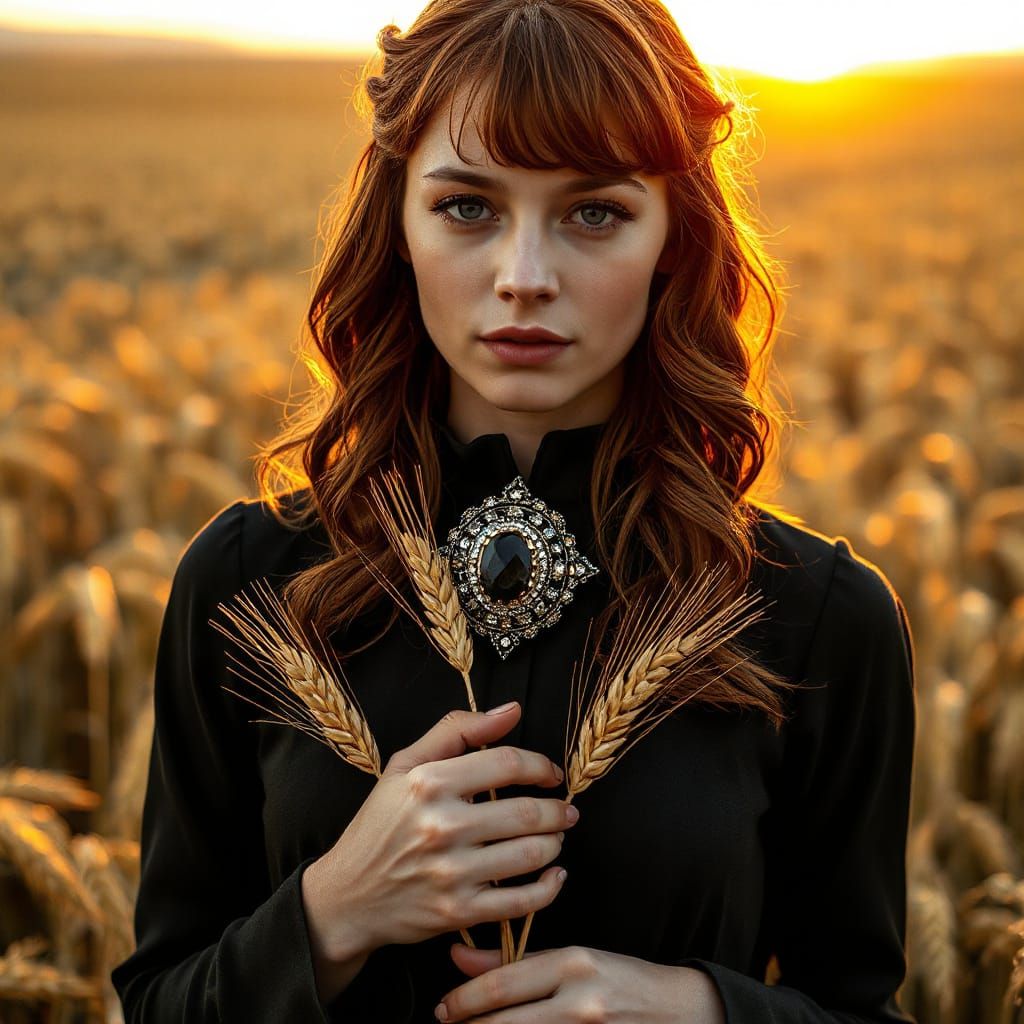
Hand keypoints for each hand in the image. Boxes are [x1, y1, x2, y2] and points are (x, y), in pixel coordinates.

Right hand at [303, 702, 578, 962]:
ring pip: (531, 855)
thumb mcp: (405, 765)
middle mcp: (442, 826)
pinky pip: (522, 901)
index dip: (541, 766)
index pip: (507, 764)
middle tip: (566, 810)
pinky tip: (553, 876)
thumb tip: (512, 710)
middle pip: (527, 812)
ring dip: (555, 844)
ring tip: (556, 838)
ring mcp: (452, 872)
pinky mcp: (459, 912)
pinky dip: (549, 888)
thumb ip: (458, 730)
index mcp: (429, 783)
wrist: (347, 895)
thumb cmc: (380, 824)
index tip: (551, 774)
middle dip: (558, 810)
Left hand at [436, 943, 726, 1022]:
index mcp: (572, 963)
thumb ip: (515, 960)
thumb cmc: (619, 980)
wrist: (679, 1011)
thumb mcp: (571, 959)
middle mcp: (580, 1000)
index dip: (464, 1000)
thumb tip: (458, 956)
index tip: (445, 1008)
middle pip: (504, 1023)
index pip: (502, 985)